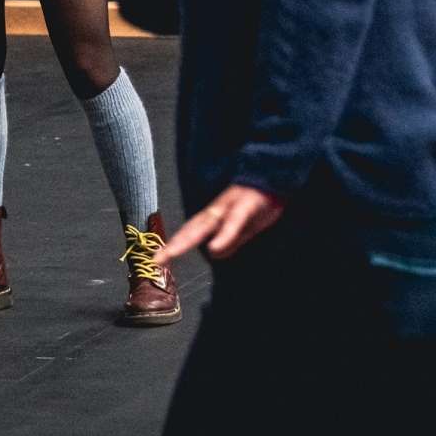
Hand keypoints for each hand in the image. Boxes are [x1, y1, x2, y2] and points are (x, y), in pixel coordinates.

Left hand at [156, 184, 285, 263]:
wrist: (279, 174)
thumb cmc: (262, 200)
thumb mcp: (246, 226)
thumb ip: (231, 239)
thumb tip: (214, 253)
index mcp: (218, 215)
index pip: (192, 232)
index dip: (176, 245)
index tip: (159, 260)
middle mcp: (218, 209)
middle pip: (192, 229)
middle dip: (174, 245)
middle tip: (156, 260)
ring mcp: (231, 205)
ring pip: (205, 224)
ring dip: (187, 239)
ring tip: (172, 254)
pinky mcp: (247, 205)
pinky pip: (233, 222)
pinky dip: (223, 235)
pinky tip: (215, 247)